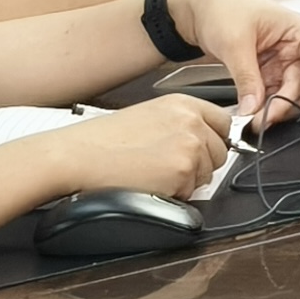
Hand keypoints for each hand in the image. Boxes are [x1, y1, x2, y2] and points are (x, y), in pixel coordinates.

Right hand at [47, 95, 230, 198]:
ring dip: (186, 181)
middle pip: (221, 152)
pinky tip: (148, 184)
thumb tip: (202, 140)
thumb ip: (181, 124)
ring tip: (152, 173)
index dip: (212, 141)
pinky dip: (173, 196)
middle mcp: (192, 121)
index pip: (224, 123)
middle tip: (165, 166)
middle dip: (200, 165)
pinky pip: (191, 193)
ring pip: (208, 175)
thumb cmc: (102, 141)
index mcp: (183, 103)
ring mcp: (190, 145)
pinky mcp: (181, 171)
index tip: (200, 150)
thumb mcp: (149, 117)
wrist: (76, 156)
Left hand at [164, 0, 299, 131]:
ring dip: (274, 108)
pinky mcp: (266, 73)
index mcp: (297, 30)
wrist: (199, 10)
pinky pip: (271, 95)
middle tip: (267, 119)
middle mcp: (293, 47)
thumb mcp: (235, 43)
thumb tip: (254, 107)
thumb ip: (247, 78)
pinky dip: (263, 106)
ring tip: (255, 119)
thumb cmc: (222, 7)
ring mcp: (280, 62)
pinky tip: (252, 113)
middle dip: (287, 103)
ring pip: (288, 93)